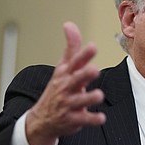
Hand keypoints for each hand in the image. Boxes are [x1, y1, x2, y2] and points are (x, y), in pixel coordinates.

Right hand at [25, 21, 105, 144]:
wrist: (43, 119)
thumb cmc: (57, 89)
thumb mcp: (62, 67)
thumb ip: (71, 48)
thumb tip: (69, 25)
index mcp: (66, 74)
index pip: (74, 62)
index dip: (83, 55)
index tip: (93, 47)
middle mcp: (66, 88)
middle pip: (75, 80)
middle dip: (84, 75)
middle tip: (94, 70)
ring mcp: (68, 104)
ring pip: (80, 100)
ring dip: (88, 97)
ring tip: (99, 95)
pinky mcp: (73, 119)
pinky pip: (83, 119)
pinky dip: (92, 119)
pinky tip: (101, 118)